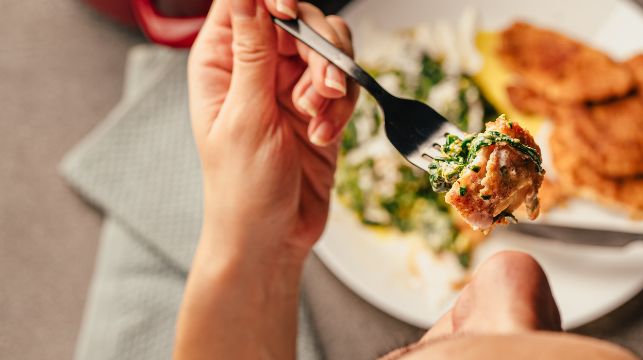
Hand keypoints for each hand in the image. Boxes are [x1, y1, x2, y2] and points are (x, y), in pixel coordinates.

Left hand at [188, 0, 357, 261]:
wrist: (272, 237)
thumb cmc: (241, 186)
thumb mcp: (246, 116)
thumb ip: (254, 51)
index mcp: (221, 61)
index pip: (244, 4)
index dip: (272, 0)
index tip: (288, 11)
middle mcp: (256, 65)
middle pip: (299, 20)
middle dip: (319, 52)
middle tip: (323, 90)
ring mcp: (291, 85)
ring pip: (330, 49)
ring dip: (335, 82)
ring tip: (320, 118)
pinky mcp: (321, 107)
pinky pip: (346, 84)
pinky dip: (343, 108)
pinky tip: (324, 134)